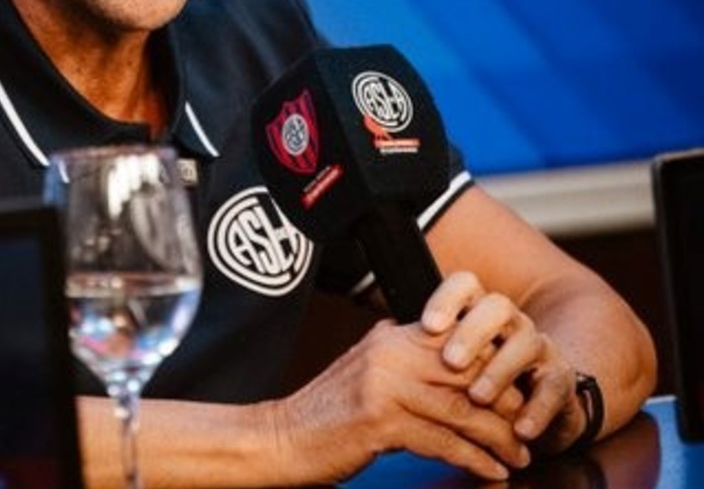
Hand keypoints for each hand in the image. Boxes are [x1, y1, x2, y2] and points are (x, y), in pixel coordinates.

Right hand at [262, 319, 530, 483]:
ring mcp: (385, 387)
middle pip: (471, 373)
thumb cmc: (326, 413)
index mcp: (390, 337)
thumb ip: (399, 355)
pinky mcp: (380, 422)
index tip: (520, 392)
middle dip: (509, 404)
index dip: (498, 366)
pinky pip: (445, 441)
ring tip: (520, 457)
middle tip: (530, 428)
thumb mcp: (365, 371)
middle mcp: (390, 354)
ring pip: (464, 410)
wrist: (279, 439)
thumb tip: (439, 344)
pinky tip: (491, 472)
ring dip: (500, 438)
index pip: (460, 339)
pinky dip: (475, 460)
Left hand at [421, 271, 584, 452]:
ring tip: (477, 396)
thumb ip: (420, 350)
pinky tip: (520, 429)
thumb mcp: (446, 364)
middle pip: (497, 308)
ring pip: (526, 343)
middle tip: (450, 361)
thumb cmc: (474, 380)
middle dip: (472, 333)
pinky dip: (537, 409)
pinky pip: (553, 388)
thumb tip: (373, 343)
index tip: (427, 325)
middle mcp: (510, 322)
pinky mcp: (560, 380)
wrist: (532, 405)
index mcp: (477, 310)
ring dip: (500, 370)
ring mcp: (538, 347)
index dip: (447, 300)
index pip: (465, 285)